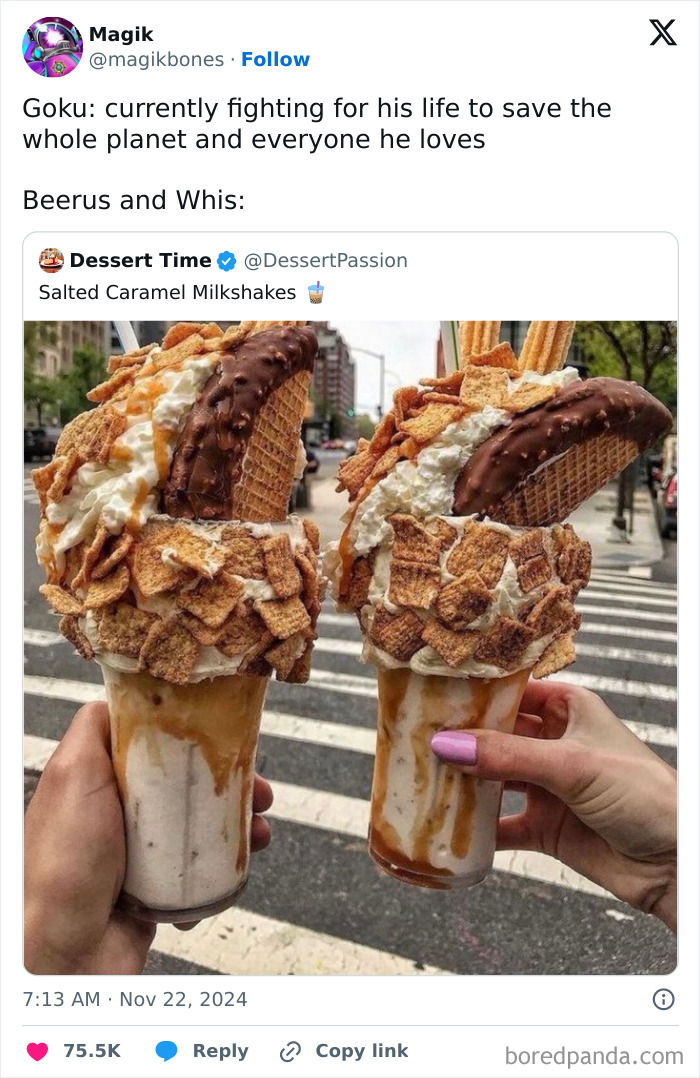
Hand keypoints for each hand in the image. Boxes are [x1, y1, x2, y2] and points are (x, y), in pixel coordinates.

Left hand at [24, 702, 273, 973]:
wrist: (61, 953)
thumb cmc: (59, 865)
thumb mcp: (72, 774)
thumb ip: (94, 728)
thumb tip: (118, 693)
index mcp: (97, 780)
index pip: (152, 742)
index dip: (191, 734)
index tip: (224, 732)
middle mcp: (117, 814)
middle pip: (185, 784)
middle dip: (227, 785)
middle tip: (257, 789)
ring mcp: (138, 855)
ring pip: (200, 829)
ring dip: (236, 829)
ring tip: (256, 834)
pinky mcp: (156, 892)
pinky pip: (200, 875)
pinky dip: (222, 874)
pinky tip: (231, 873)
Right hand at [431, 680, 676, 930]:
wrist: (676, 863)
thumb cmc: (644, 795)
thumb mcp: (573, 764)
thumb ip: (508, 756)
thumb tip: (448, 744)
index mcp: (569, 709)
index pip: (512, 691)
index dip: (475, 692)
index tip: (433, 693)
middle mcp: (555, 743)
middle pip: (496, 735)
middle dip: (461, 739)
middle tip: (416, 737)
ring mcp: (548, 786)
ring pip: (494, 779)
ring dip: (464, 782)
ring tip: (424, 777)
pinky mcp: (546, 827)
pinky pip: (502, 825)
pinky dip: (478, 828)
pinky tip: (450, 825)